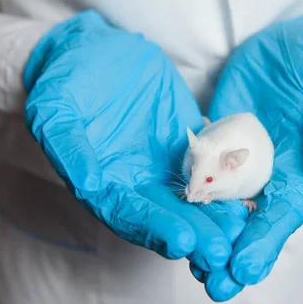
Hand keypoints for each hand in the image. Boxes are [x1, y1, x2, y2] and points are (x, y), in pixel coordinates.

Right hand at [23, 11, 245, 271]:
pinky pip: (212, 168)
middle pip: (166, 216)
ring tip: (240, 231)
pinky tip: (247, 197)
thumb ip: (69, 149)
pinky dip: (228, 184)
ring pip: (193, 200)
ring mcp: (164, 166)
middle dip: (194, 235)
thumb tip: (89, 184)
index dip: (155, 228)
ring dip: (214, 218)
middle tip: (220, 252)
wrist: (96, 51)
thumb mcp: (55, 110)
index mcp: (102, 183)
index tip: (182, 241)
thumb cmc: (67, 80)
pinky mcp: (189, 146)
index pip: (129, 214)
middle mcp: (135, 183)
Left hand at [196, 0, 302, 300]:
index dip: (265, 243)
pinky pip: (197, 174)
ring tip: (188, 263)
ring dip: (205, 236)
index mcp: (301, 172)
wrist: (295, 42)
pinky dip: (187, 198)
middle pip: (249, 224)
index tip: (245, 271)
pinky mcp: (214, 144)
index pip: (283, 215)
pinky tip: (169, 218)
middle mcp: (268, 177)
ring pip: (219, 208)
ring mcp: (238, 163)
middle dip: (232, 256)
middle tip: (213, 285)